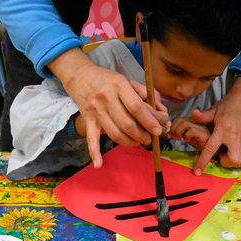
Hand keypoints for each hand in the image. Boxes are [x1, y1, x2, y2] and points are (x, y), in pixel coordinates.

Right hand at [49, 48, 168, 167]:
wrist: (80, 75)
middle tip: (151, 138)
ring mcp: (96, 111)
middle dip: (142, 135)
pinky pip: (91, 139)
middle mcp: (106, 98)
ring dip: (129, 142)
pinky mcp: (88, 121)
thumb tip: (160, 110)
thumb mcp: (128, 79)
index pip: (137, 107)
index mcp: (118, 85)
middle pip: (127, 123)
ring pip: (114, 133)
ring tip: (138, 142)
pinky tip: (99, 164)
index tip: (159, 129)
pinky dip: (94, 153)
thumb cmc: (108, 79)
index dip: (150, 121)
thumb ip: (146, 94)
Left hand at [170, 114, 211, 150]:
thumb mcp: (189, 137)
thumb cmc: (203, 143)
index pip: (179, 119)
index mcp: (193, 122)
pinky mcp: (204, 133)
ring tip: (179, 138)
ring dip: (178, 131)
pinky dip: (187, 135)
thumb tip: (170, 132)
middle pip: (180, 119)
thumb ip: (181, 132)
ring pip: (184, 123)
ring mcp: (201, 126)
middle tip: (173, 137)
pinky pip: (192, 130)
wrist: (216, 149)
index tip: (170, 135)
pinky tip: (188, 140)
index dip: (172, 126)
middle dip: (173, 129)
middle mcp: (197, 122)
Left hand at [192, 76, 240, 174]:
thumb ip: (203, 116)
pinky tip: (239, 153)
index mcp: (222, 130)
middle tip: (222, 156)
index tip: (198, 172)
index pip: (211, 149)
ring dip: (236, 162)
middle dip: (226, 163)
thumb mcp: (214, 110)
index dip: (203, 161)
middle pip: (233, 159)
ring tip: (231, 155)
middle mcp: (235, 136)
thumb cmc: (228, 106)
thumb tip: (194, 113)